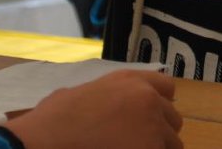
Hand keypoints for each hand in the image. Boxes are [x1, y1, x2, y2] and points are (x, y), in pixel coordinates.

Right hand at [5, 70, 182, 148]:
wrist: (48, 139)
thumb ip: (103, 95)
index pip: (167, 89)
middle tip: (137, 144)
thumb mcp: (78, 93)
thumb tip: (102, 106)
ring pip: (172, 144)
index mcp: (130, 80)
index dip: (159, 106)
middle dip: (160, 133)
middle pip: (173, 119)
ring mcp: (152, 125)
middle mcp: (147, 97)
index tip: (150, 120)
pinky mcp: (150, 148)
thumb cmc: (53, 119)